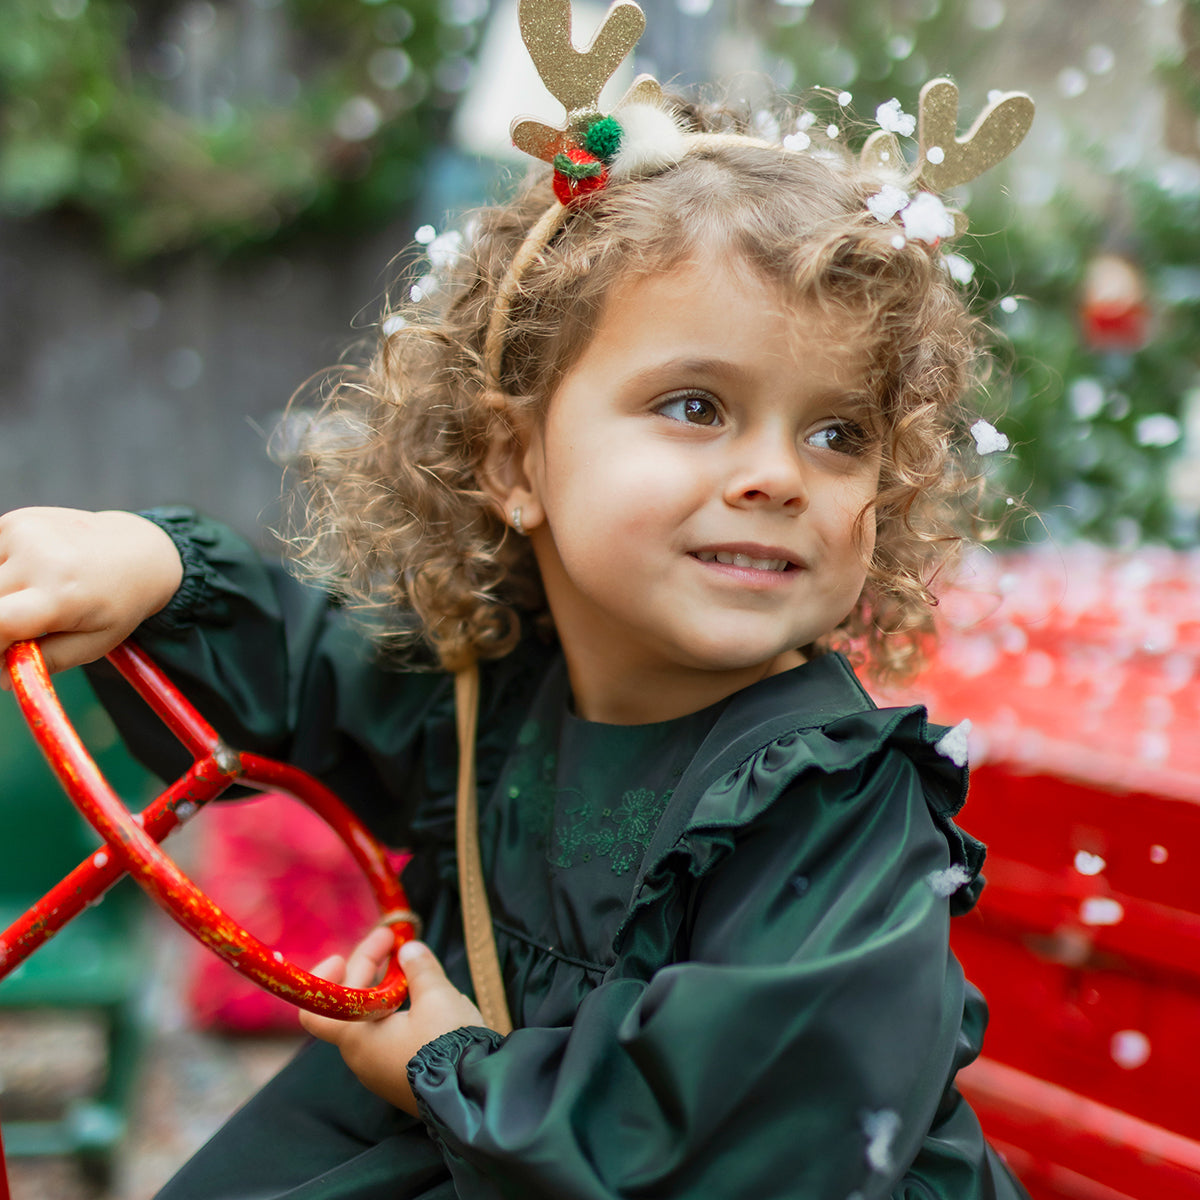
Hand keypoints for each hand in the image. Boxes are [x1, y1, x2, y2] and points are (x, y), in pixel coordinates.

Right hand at [0, 507, 182, 686]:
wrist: (140, 550)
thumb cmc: (118, 603)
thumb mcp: (95, 644)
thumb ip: (44, 662)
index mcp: (62, 595)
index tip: (1, 655)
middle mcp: (40, 559)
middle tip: (19, 630)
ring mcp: (24, 534)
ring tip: (30, 599)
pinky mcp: (15, 521)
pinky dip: (1, 574)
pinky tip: (29, 574)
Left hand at [299, 928, 485, 1116]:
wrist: (474, 1096)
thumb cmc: (446, 1043)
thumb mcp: (437, 996)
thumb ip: (419, 969)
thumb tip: (409, 951)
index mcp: (356, 1036)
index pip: (316, 1011)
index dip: (323, 980)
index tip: (343, 957)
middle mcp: (360, 1056)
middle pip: (350, 1004)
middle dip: (370, 966)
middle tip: (396, 940)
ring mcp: (379, 1070)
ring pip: (371, 1020)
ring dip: (386, 986)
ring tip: (412, 964)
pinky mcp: (399, 1076)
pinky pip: (387, 1035)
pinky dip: (396, 1009)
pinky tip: (422, 996)